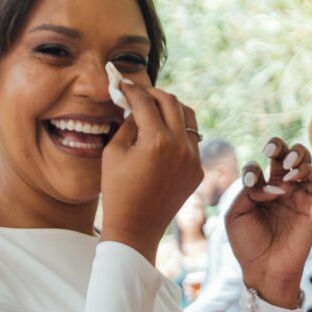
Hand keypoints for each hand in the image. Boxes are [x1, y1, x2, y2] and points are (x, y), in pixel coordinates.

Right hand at [100, 80, 202, 261]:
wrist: (136, 227)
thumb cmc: (118, 191)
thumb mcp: (114, 152)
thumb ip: (128, 124)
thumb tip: (135, 106)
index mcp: (157, 141)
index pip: (146, 102)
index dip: (132, 90)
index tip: (123, 84)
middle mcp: (181, 146)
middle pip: (171, 102)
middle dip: (153, 93)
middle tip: (138, 93)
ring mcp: (193, 158)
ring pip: (188, 117)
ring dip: (170, 107)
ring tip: (153, 108)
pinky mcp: (197, 169)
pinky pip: (191, 139)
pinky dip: (178, 129)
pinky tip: (162, 132)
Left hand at [229, 137, 311, 306]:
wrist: (266, 270)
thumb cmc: (248, 244)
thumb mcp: (236, 215)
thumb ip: (247, 191)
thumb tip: (271, 183)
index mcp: (261, 189)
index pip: (260, 166)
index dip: (254, 168)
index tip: (250, 182)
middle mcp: (282, 188)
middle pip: (285, 155)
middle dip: (279, 146)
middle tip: (272, 150)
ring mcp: (299, 195)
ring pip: (304, 162)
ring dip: (297, 156)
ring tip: (288, 164)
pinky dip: (308, 172)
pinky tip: (295, 177)